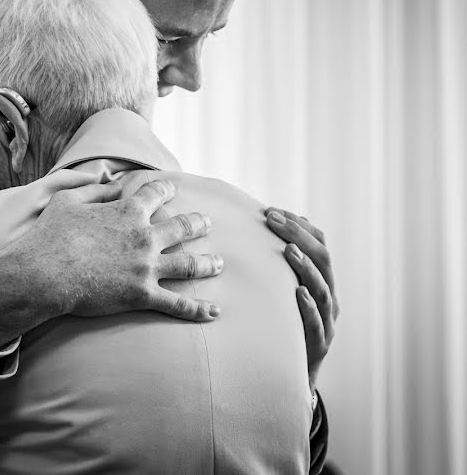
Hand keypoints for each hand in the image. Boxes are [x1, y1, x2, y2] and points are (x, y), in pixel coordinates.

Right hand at [0, 178, 222, 348]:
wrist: (45, 273)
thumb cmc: (51, 235)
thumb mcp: (67, 201)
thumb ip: (93, 189)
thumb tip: (111, 181)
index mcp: (127, 212)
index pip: (155, 194)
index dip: (165, 189)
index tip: (172, 188)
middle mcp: (144, 237)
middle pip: (183, 227)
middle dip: (198, 224)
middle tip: (208, 223)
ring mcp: (147, 267)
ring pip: (189, 265)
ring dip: (208, 263)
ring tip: (219, 263)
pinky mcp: (142, 295)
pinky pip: (178, 305)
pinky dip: (198, 310)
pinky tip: (214, 312)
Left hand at [265, 207, 338, 392]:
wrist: (291, 376)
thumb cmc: (284, 326)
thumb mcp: (282, 293)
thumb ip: (276, 266)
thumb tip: (258, 229)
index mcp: (323, 280)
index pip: (320, 243)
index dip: (299, 225)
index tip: (272, 211)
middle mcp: (329, 296)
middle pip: (323, 259)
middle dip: (298, 236)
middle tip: (272, 219)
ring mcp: (327, 320)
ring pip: (323, 289)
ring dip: (306, 267)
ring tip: (288, 250)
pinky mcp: (319, 344)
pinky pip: (317, 323)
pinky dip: (309, 306)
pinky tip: (298, 293)